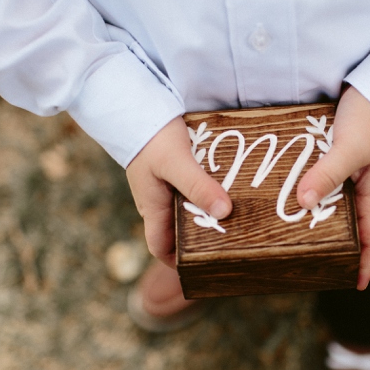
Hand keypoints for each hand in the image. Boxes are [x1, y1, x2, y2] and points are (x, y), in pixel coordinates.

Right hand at [126, 117, 231, 266]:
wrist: (132, 103)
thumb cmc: (150, 135)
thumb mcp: (176, 163)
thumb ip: (198, 187)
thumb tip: (224, 213)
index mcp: (152, 207)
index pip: (160, 247)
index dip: (178, 262)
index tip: (203, 266)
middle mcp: (156, 200)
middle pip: (177, 231)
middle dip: (200, 236)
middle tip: (232, 237)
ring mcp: (162, 185)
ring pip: (185, 208)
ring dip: (206, 210)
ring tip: (237, 213)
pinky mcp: (169, 169)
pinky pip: (188, 188)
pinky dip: (205, 191)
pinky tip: (225, 185)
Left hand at [297, 86, 369, 289]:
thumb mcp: (350, 147)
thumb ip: (327, 174)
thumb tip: (303, 204)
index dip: (367, 263)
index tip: (357, 285)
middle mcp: (365, 188)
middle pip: (353, 227)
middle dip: (339, 247)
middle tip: (315, 264)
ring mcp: (355, 174)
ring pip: (336, 205)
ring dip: (319, 218)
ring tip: (295, 233)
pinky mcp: (343, 159)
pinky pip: (327, 183)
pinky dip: (313, 192)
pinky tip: (292, 194)